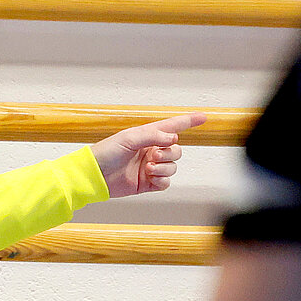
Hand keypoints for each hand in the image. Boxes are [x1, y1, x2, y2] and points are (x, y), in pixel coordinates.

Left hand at [91, 113, 207, 197]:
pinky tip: (150, 177)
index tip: (203, 117)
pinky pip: (166, 182)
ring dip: (164, 167)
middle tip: (154, 155)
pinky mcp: (148, 183)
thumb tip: (173, 138)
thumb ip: (153, 135)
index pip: (173, 126)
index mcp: (149, 136)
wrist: (96, 175)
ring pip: (172, 167)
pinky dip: (161, 179)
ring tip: (148, 168)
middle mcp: (152, 150)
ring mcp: (151, 167)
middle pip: (176, 151)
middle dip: (170, 153)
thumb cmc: (107, 152)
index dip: (188, 121)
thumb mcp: (129, 137)